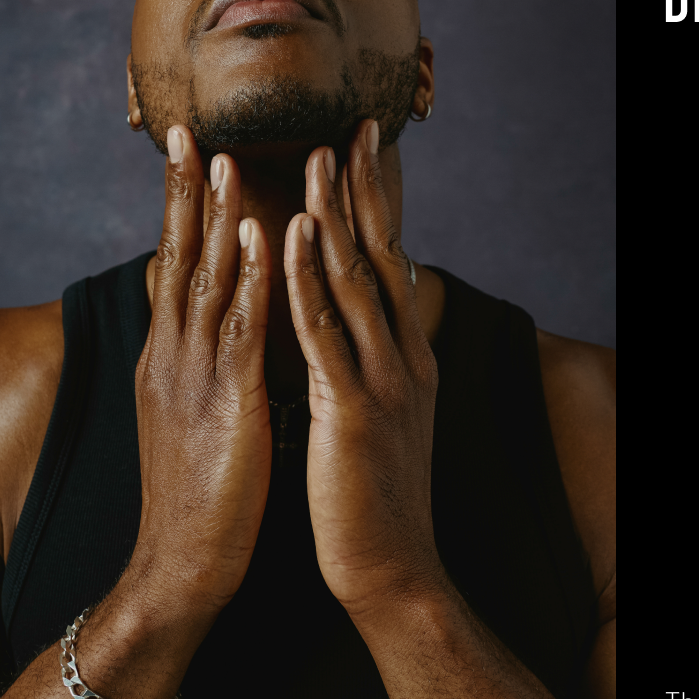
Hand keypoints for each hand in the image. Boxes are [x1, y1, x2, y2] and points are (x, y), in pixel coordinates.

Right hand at [131, 126, 272, 617]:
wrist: (181, 564)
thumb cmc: (202, 493)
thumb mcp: (199, 416)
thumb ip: (210, 368)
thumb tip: (228, 332)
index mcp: (173, 358)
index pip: (176, 270)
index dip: (182, 213)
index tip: (190, 159)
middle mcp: (174, 356)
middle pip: (178, 259)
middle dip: (184, 193)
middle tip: (185, 133)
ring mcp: (194, 376)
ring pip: (203, 280)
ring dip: (213, 217)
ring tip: (220, 158)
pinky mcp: (224, 403)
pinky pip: (238, 329)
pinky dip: (247, 277)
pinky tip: (257, 236)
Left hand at [284, 120, 441, 614]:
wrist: (393, 568)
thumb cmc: (377, 496)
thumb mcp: (390, 417)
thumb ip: (379, 365)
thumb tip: (367, 326)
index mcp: (411, 359)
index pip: (393, 266)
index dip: (376, 207)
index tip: (361, 155)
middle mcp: (407, 358)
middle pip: (382, 257)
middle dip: (363, 190)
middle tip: (347, 130)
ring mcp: (386, 381)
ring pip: (355, 281)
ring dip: (333, 215)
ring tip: (317, 159)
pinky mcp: (354, 410)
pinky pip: (324, 332)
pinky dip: (304, 279)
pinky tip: (288, 236)